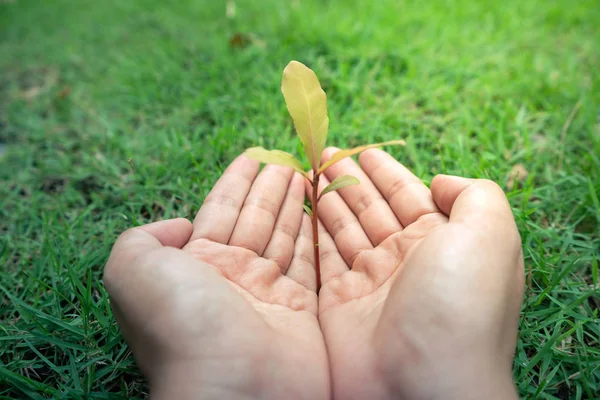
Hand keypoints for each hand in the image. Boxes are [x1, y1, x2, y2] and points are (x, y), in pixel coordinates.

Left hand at [104, 156, 328, 399]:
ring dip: (293, 204)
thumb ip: (143, 239)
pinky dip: (314, 236)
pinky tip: (318, 211)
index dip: (236, 182)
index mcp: (194, 265)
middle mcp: (230, 277)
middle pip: (255, 220)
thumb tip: (181, 226)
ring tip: (305, 174)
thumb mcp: (133, 271)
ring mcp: (266, 293)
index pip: (219, 211)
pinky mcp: (299, 308)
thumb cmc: (181, 321)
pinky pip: (309, 262)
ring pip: (283, 236)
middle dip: (269, 188)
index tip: (254, 156)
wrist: (230, 384)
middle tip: (288, 159)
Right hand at [311, 148, 523, 399]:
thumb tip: (439, 182)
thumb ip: (473, 195)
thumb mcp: (489, 234)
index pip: (409, 195)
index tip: (362, 150)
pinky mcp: (339, 301)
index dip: (386, 171)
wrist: (424, 382)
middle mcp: (406, 260)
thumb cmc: (459, 303)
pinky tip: (301, 208)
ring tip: (308, 172)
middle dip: (351, 180)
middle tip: (324, 154)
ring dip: (328, 199)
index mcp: (443, 242)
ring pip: (345, 229)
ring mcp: (371, 282)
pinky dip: (312, 232)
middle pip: (373, 209)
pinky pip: (322, 258)